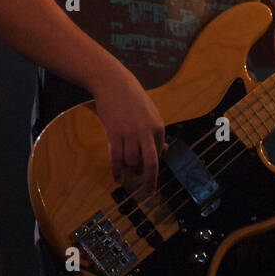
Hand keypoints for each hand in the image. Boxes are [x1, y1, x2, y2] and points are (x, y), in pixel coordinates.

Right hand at [89, 62, 164, 195]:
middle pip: (150, 163)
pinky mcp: (113, 134)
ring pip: (131, 162)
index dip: (153, 166)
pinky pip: (116, 159)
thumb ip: (154, 131)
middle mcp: (145, 132)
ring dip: (129, 171)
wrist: (113, 83)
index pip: (158, 153)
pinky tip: (118, 178)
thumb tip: (161, 150)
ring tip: (126, 176)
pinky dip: (117, 171)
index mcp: (158, 126)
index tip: (149, 175)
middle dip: (150, 181)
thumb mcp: (149, 112)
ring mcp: (129, 133)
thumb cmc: (132, 97)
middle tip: (148, 192)